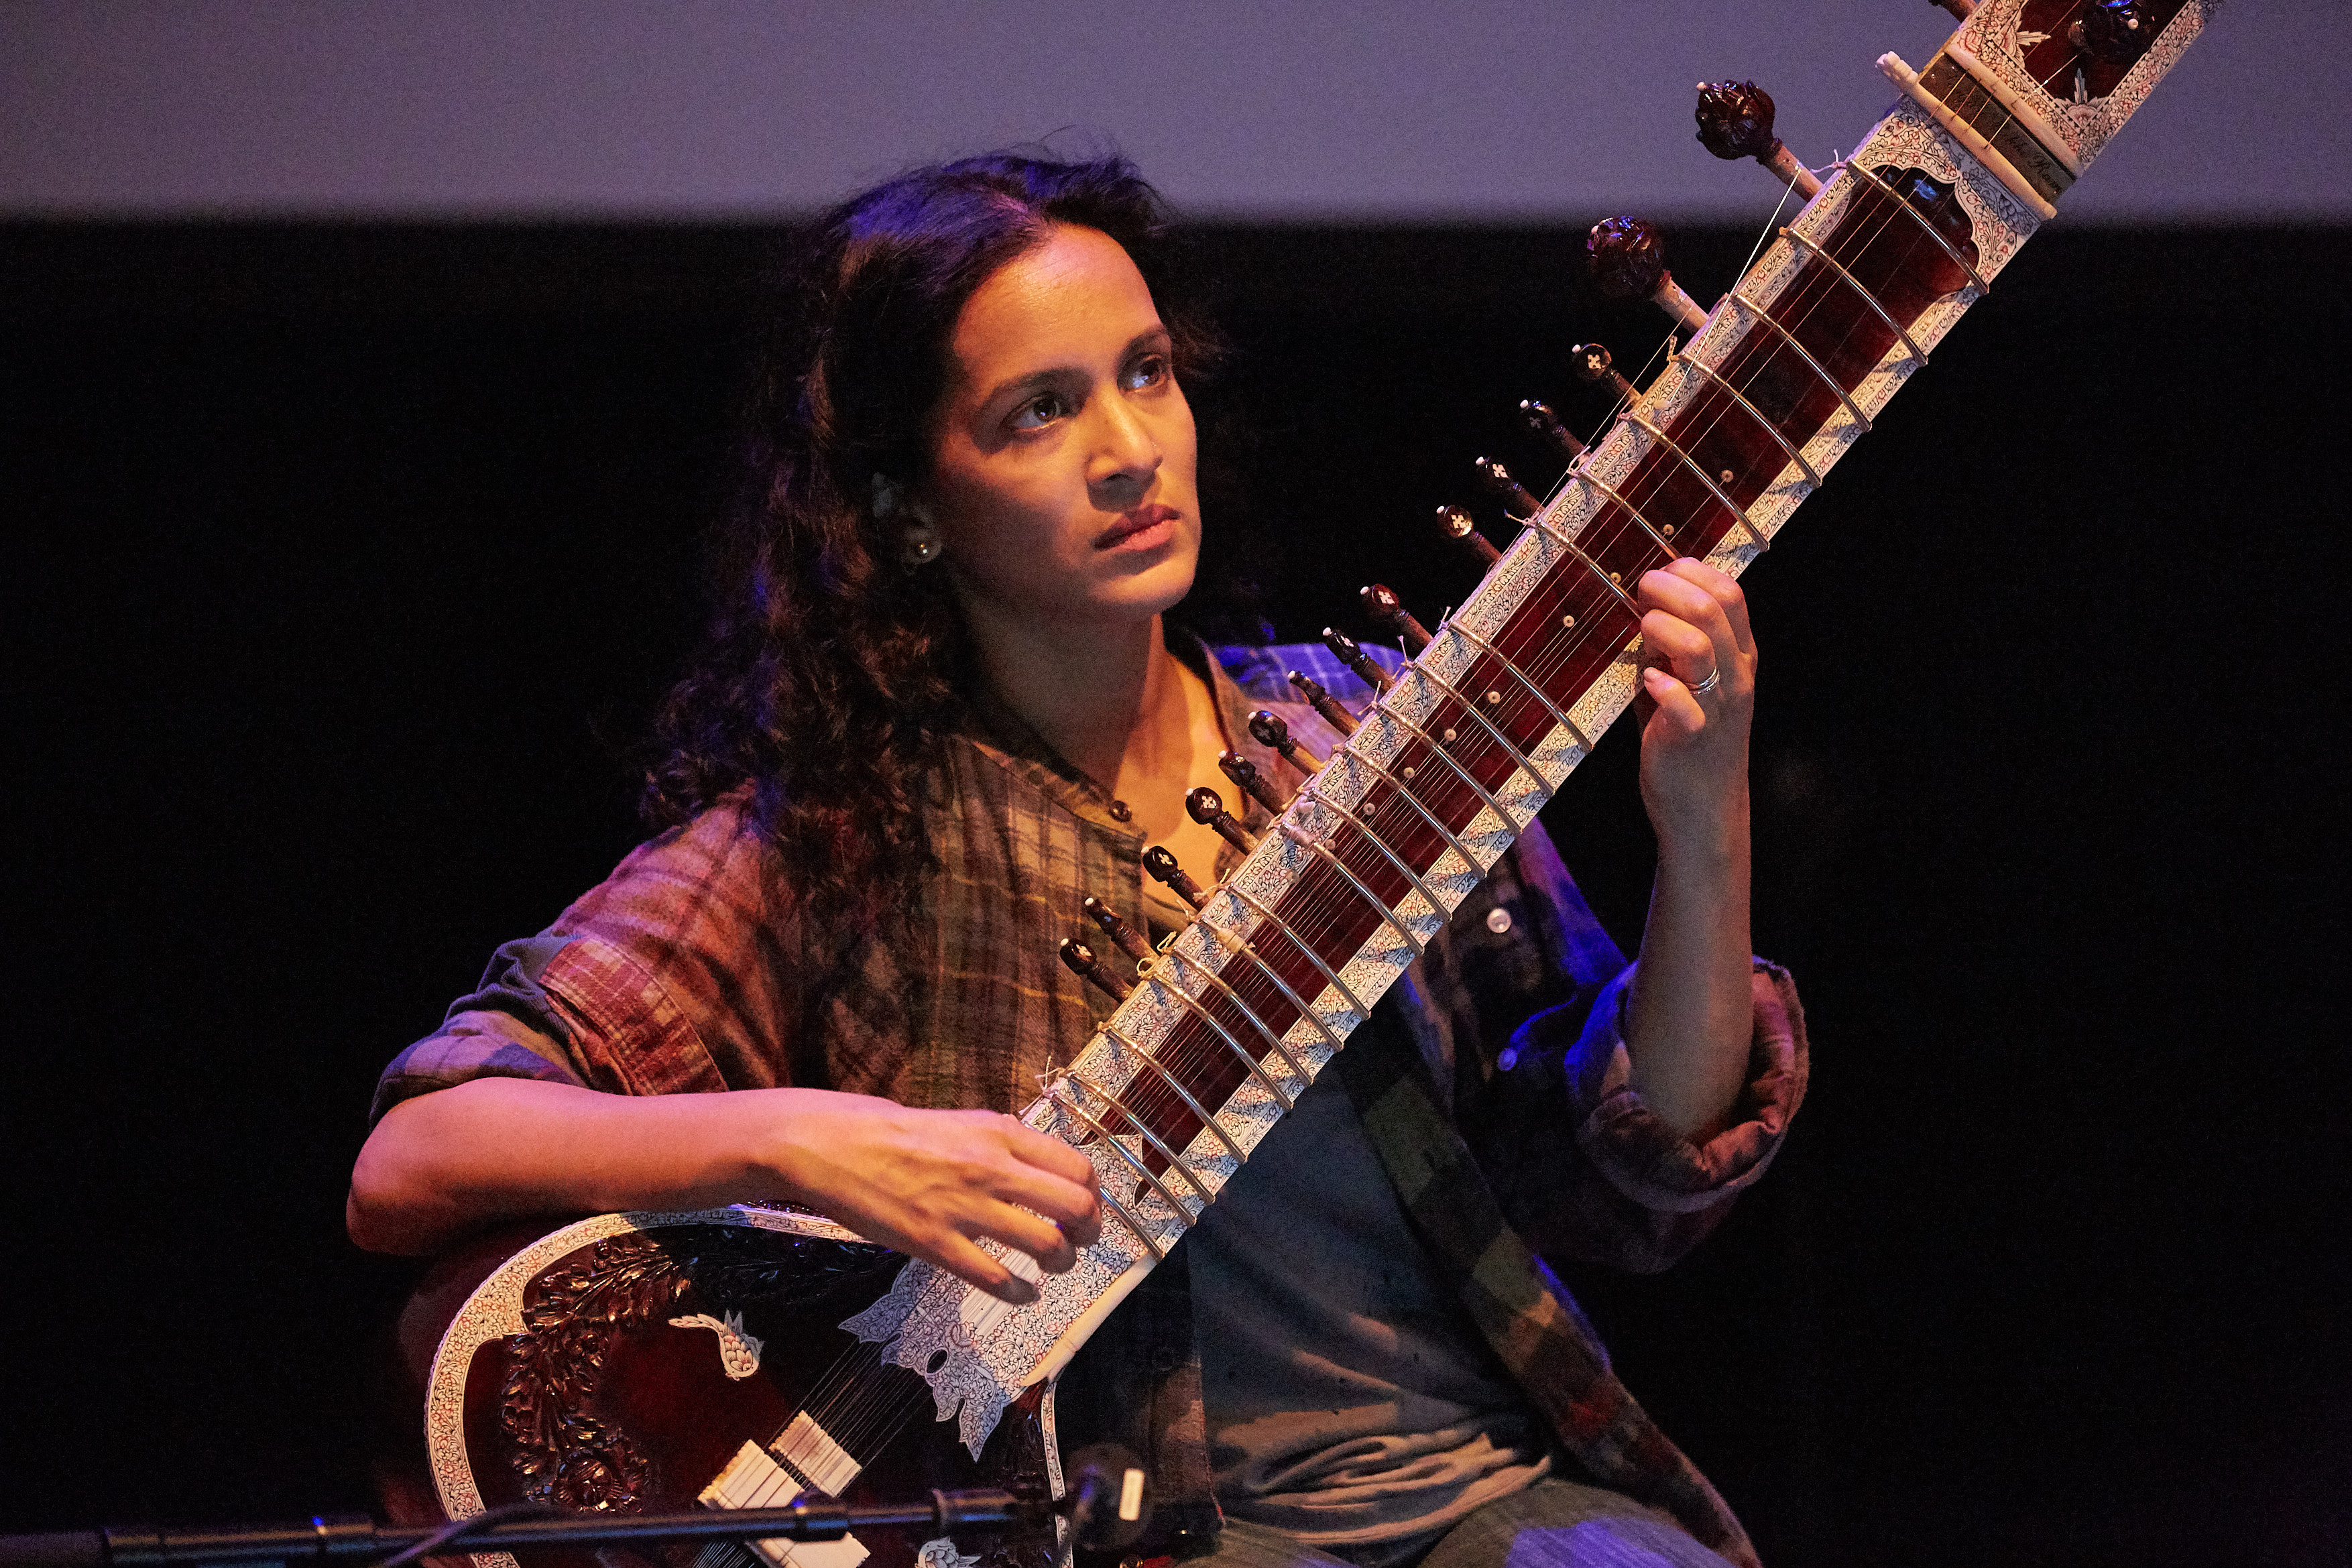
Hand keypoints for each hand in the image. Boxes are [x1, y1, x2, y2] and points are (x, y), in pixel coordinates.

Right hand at [758, 1091, 1102, 1303]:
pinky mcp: (935, 1243)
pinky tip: (1024, 1294)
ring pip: (1046, 1244)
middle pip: (1074, 1206)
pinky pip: (996, 1278)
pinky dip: (1021, 1293)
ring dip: (1061, 1262)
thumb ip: (1001, 1142)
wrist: (831, 1145)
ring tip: (1054, 1266)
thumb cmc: (890, 1130)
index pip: (1076, 1166)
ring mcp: (964, 1207)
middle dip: (1088, 1231)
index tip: (1088, 1209)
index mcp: (1000, 1132)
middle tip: (1080, 1241)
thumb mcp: (960, 1120)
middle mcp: (991, 1167)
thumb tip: (1037, 1164)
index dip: (1094, 1196)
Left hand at [1632, 558, 1755, 851]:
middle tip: (1640, 592)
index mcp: (1739, 656)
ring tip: (1641, 632)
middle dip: (1669, 588)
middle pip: (1715, 608)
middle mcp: (1736, 676)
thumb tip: (1645, 604)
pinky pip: (1683, 703)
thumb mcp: (1686, 682)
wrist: (1703, 808)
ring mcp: (1718, 707)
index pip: (1731, 593)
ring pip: (1700, 646)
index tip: (1659, 576)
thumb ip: (1671, 645)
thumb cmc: (1686, 738)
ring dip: (1662, 628)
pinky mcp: (1693, 737)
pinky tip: (1647, 681)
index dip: (1692, 573)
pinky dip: (1661, 685)